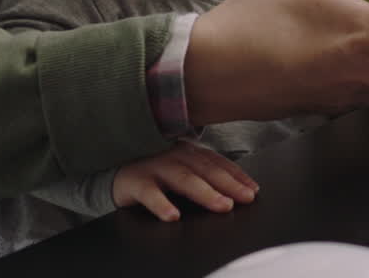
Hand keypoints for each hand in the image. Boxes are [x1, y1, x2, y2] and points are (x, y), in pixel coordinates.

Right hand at [111, 140, 257, 221]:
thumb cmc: (153, 171)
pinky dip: (161, 204)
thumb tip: (237, 191)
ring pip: (184, 179)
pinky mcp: (135, 181)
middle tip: (245, 198)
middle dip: (228, 184)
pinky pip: (149, 194)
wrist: (114, 170)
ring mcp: (155, 166)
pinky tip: (173, 216)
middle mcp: (175, 155)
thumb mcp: (181, 168)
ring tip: (222, 205)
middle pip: (206, 170)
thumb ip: (204, 174)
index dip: (237, 176)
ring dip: (205, 193)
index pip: (218, 163)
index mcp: (189, 152)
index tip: (253, 191)